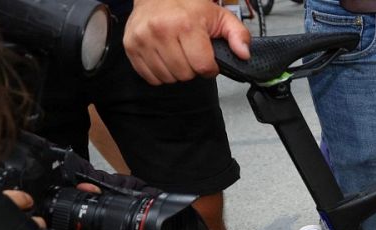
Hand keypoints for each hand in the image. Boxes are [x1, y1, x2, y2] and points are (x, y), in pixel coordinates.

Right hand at [124, 0, 250, 84]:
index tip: (207, 60)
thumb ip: (238, 35)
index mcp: (186, 24)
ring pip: (167, 78)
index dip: (209, 68)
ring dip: (176, 72)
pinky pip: (149, 76)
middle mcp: (161, 31)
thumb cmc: (190, 6)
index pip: (202, 66)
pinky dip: (160, 73)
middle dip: (192, 69)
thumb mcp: (220, 16)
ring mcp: (143, 39)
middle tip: (191, 54)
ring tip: (178, 54)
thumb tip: (244, 54)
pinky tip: (165, 58)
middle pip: (185, 75)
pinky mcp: (131, 46)